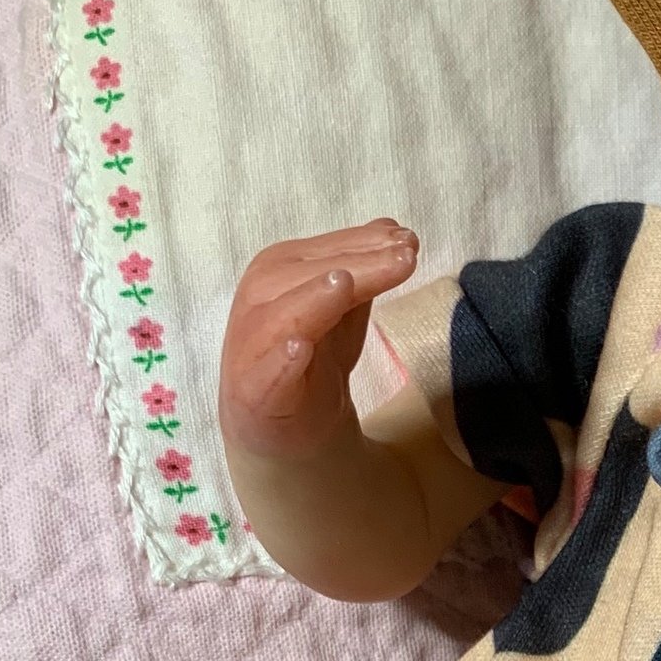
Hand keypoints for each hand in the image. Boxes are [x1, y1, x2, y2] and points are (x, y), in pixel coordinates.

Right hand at [219, 219, 418, 461]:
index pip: (324, 252)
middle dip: (354, 263)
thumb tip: (394, 229)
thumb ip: (365, 272)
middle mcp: (260, 303)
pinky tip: (299, 349)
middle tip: (403, 257)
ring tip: (345, 285)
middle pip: (303, 275)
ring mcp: (251, 350)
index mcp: (280, 275)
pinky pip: (262, 377)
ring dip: (312, 301)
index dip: (365, 243)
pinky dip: (278, 362)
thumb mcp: (346, 313)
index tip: (409, 239)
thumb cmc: (314, 363)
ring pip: (278, 317)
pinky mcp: (252, 396)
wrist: (282, 431)